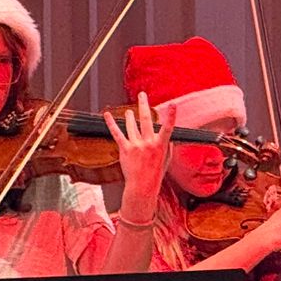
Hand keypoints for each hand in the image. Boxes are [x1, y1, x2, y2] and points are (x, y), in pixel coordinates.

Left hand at [106, 91, 174, 206]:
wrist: (142, 185)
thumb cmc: (155, 173)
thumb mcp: (166, 159)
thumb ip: (166, 145)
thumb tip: (167, 136)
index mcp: (161, 145)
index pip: (167, 128)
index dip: (171, 116)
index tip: (172, 105)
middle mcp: (148, 143)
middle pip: (145, 120)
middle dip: (144, 105)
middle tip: (142, 95)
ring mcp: (136, 145)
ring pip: (131, 125)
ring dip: (129, 117)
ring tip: (128, 111)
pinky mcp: (125, 149)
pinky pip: (117, 133)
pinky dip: (111, 123)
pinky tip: (107, 115)